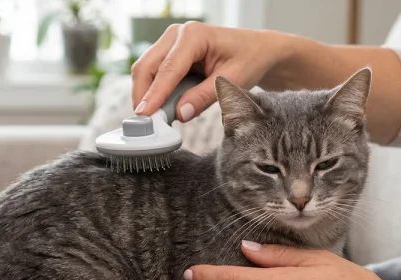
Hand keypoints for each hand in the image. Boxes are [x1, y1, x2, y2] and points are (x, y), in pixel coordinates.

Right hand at [131, 23, 292, 121]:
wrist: (257, 50)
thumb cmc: (249, 59)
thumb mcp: (232, 80)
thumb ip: (204, 96)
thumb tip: (180, 113)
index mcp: (194, 36)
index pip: (167, 69)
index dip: (154, 94)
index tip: (145, 115)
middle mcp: (177, 34)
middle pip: (146, 67)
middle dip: (143, 96)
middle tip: (147, 124)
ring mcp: (170, 42)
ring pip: (145, 71)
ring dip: (146, 96)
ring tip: (156, 119)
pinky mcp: (168, 53)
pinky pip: (153, 75)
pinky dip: (153, 93)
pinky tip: (162, 108)